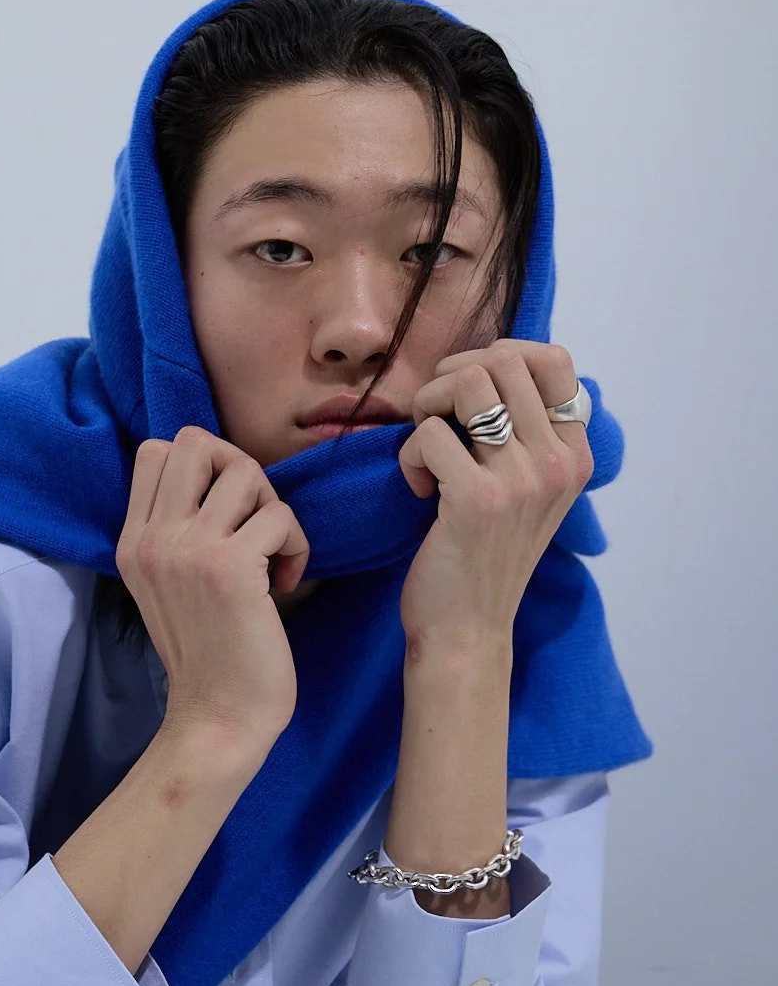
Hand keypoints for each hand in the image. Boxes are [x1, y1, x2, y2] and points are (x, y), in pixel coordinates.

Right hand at [115, 425, 310, 749]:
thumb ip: (176, 534)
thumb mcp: (168, 588)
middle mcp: (152, 540)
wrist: (218, 719)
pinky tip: (285, 583)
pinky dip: (296, 544)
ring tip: (271, 555)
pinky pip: (280, 515)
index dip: (203, 467)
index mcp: (132, 543)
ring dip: (272, 507)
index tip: (224, 514)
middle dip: (237, 469)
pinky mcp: (230, 568)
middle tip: (252, 521)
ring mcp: (188, 550)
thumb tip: (222, 478)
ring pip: (244, 470)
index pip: (154, 452)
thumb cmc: (208, 657)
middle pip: (194, 441)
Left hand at [396, 340, 592, 656]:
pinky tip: (418, 490)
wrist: (467, 630)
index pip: (555, 360)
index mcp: (576, 456)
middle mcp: (559, 464)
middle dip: (452, 377)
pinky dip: (409, 455)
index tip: (469, 392)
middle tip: (435, 419)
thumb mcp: (527, 492)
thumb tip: (492, 364)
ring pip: (470, 382)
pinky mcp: (477, 500)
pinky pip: (428, 434)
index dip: (501, 355)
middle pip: (504, 360)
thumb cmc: (484, 557)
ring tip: (424, 445)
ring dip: (429, 403)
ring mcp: (523, 481)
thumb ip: (527, 435)